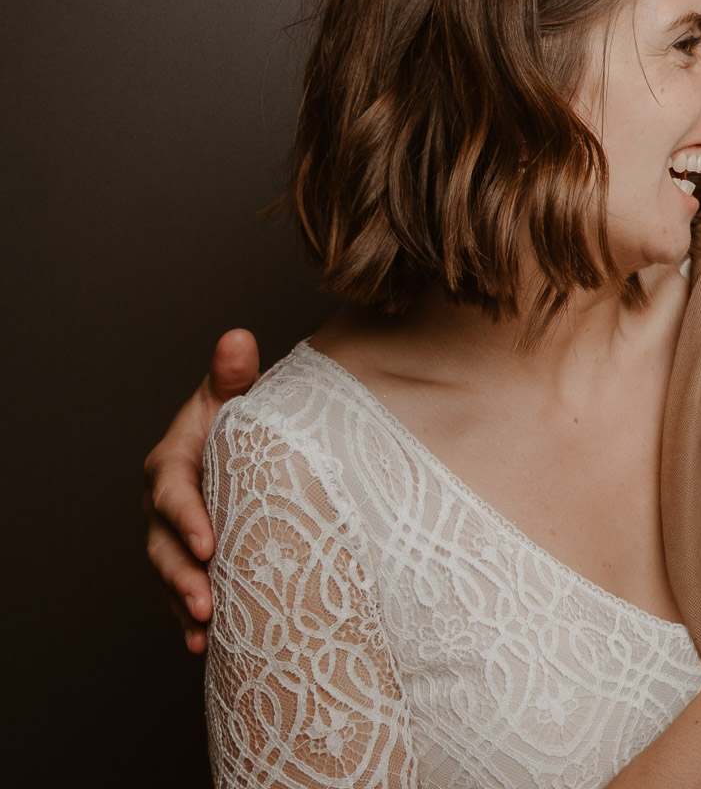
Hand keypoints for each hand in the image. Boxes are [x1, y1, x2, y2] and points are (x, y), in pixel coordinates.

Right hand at [142, 329, 260, 652]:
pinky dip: (192, 621)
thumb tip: (238, 338)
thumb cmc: (240, 420)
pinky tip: (204, 646)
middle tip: (206, 600)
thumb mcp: (234, 397)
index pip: (172, 492)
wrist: (252, 450)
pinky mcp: (191, 561)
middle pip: (164, 544)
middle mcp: (165, 505)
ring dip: (185, 604)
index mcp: (173, 463)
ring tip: (205, 627)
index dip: (185, 517)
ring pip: (171, 575)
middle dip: (181, 575)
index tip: (206, 542)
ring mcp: (174, 537)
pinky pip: (184, 594)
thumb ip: (232, 375)